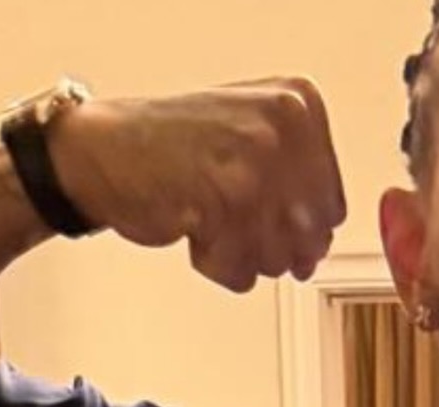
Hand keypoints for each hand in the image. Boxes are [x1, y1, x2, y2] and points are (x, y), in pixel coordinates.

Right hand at [50, 82, 346, 285]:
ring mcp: (254, 162)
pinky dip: (218, 265)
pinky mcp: (223, 201)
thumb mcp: (253, 142)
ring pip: (279, 258)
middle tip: (232, 226)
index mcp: (299, 105)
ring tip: (211, 221)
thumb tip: (319, 252)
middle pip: (309, 239)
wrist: (105, 152)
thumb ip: (298, 187)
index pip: (332, 207)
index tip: (264, 219)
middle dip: (272, 248)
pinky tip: (195, 230)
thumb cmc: (175, 150)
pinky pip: (242, 270)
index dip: (299, 232)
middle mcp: (282, 126)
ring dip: (242, 256)